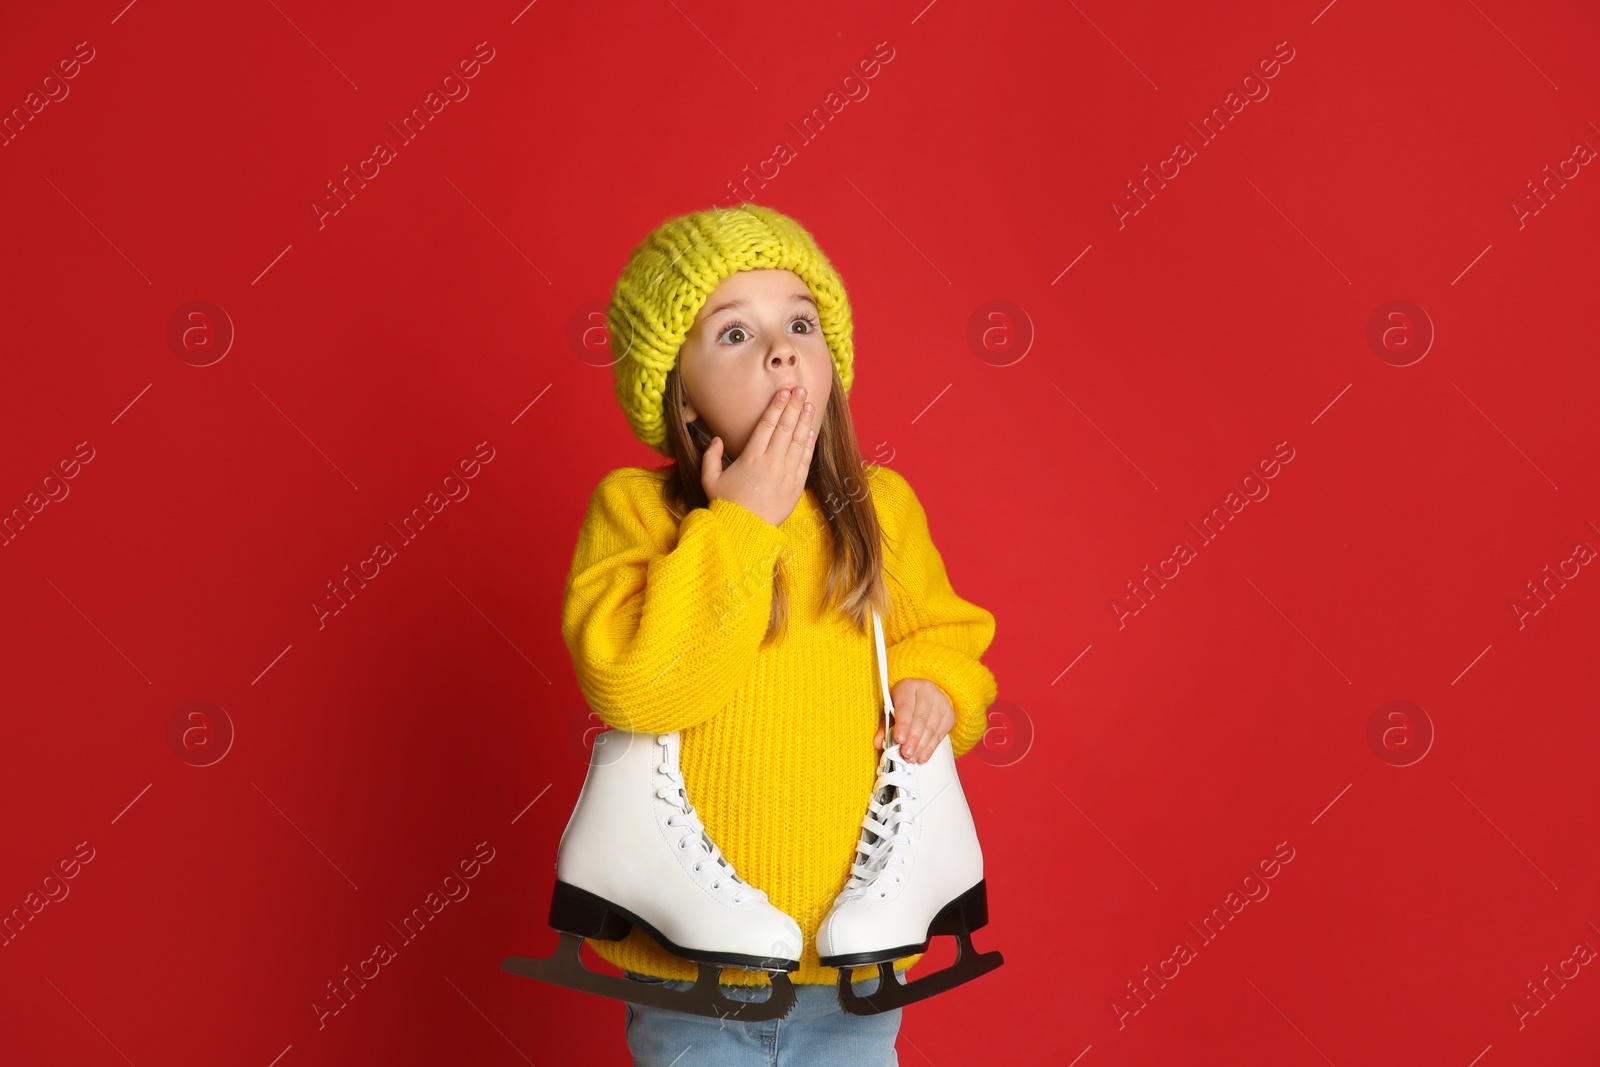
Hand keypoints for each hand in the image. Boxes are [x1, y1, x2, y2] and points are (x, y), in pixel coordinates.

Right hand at [702, 387, 817, 527]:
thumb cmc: (725, 505)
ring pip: (798, 441)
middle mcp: (771, 462)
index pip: (767, 424)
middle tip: (800, 389)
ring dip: (804, 420)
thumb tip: (717, 439)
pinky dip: (809, 444)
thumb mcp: (710, 480)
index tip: (784, 392)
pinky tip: (811, 431)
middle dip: (794, 406)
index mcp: (751, 457)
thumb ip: (711, 457)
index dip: (777, 406)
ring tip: (809, 404)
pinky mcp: (796, 486)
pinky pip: (805, 460)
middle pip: (786, 427)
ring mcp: (786, 473)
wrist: (744, 531)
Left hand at [873, 678, 954, 762]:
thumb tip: (879, 743)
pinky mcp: (949, 713)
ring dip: (921, 745)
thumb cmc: (905, 703)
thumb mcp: (891, 709)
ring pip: (931, 727)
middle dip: (913, 739)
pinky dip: (931, 747)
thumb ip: (885, 726)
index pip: (906, 706)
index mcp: (908, 686)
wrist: (925, 695)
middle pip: (920, 718)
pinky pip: (941, 733)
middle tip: (906, 753)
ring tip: (912, 757)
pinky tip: (923, 755)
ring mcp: (940, 701)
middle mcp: (926, 691)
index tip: (899, 740)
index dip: (903, 724)